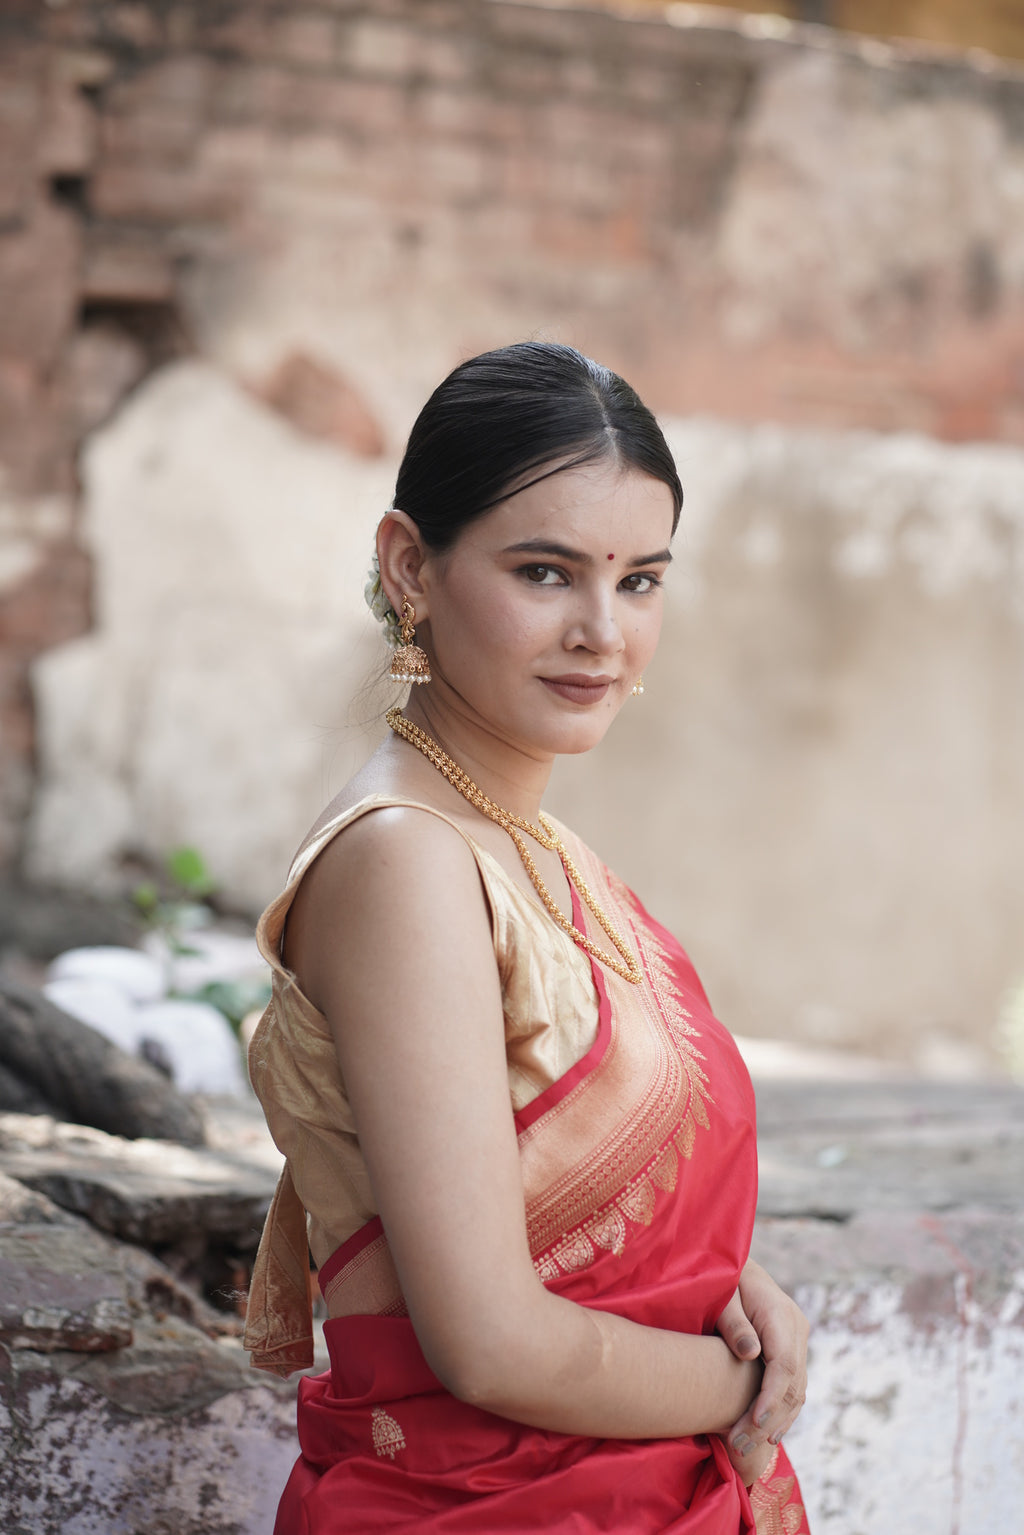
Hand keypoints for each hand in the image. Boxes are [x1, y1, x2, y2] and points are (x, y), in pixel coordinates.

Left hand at [716, 1260, 807, 1469]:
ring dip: (775, 1423)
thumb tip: (750, 1353)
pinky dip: (781, 1412)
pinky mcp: (791, 1351)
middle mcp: (797, 1329)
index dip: (771, 1398)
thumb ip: (734, 1322)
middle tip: (739, 1446)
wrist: (734, 1265)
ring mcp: (798, 1341)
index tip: (755, 1423)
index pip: (784, 1366)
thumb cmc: (722, 1278)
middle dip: (768, 1420)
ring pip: (796, 1392)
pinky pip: (793, 1388)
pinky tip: (765, 1434)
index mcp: (782, 1314)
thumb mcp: (723, 1294)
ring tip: (747, 1448)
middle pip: (792, 1386)